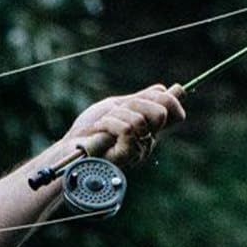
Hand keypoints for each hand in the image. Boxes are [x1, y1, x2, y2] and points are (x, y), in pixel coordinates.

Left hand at [60, 83, 186, 169]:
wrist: (72, 145)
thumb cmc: (92, 127)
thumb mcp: (119, 106)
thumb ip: (143, 99)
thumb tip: (171, 90)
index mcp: (150, 128)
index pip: (174, 113)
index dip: (168, 100)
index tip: (152, 96)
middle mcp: (149, 140)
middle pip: (160, 113)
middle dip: (135, 104)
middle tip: (117, 111)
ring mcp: (139, 150)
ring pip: (139, 120)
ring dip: (116, 115)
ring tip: (104, 124)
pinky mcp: (127, 156)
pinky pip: (127, 130)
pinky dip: (109, 123)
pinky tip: (101, 129)